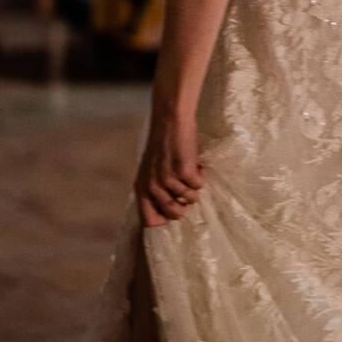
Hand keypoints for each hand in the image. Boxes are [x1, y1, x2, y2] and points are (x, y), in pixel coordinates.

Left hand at [135, 111, 204, 225]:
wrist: (170, 121)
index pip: (148, 220)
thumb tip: (170, 212)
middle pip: (174, 214)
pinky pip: (198, 185)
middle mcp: (152, 186)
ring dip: (194, 187)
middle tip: (186, 189)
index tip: (173, 208)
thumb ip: (154, 191)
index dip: (164, 218)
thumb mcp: (151, 171)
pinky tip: (194, 163)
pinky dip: (200, 175)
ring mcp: (167, 179)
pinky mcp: (183, 171)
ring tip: (189, 170)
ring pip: (190, 199)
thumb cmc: (163, 145)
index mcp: (141, 188)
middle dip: (185, 205)